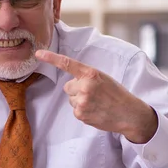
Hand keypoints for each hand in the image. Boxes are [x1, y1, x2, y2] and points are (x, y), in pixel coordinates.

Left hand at [35, 50, 157, 143]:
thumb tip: (70, 83)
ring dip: (80, 100)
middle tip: (94, 94)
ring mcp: (82, 101)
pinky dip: (83, 111)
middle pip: (68, 86)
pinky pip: (74, 109)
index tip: (38, 53)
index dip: (51, 58)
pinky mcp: (80, 114)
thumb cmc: (116, 94)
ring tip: (97, 103)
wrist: (129, 113)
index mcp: (91, 73)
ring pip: (71, 98)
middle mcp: (85, 86)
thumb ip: (86, 77)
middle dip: (77, 89)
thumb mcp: (103, 78)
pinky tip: (95, 111)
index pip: (67, 63)